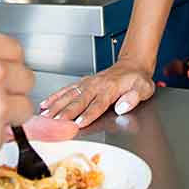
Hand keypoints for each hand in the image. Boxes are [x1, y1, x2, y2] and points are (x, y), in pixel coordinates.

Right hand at [38, 59, 154, 127]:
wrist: (132, 65)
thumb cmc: (137, 79)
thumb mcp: (144, 88)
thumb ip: (134, 98)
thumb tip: (122, 107)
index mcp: (111, 88)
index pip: (98, 104)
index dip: (88, 114)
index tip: (78, 123)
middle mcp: (96, 85)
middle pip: (79, 101)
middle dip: (66, 112)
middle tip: (54, 123)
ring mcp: (87, 83)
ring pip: (69, 95)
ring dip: (56, 106)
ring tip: (45, 116)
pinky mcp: (82, 83)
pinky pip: (66, 89)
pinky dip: (54, 96)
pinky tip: (45, 104)